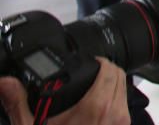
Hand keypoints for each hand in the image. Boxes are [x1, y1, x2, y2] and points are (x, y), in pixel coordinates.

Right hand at [0, 57, 129, 124]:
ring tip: (92, 88)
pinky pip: (123, 108)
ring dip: (111, 85)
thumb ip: (19, 103)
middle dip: (106, 71)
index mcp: (96, 107)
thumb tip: (6, 83)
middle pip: (120, 77)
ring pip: (124, 91)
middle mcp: (114, 114)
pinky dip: (114, 101)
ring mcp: (120, 124)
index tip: (90, 62)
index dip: (100, 61)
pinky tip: (97, 106)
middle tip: (91, 72)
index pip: (110, 69)